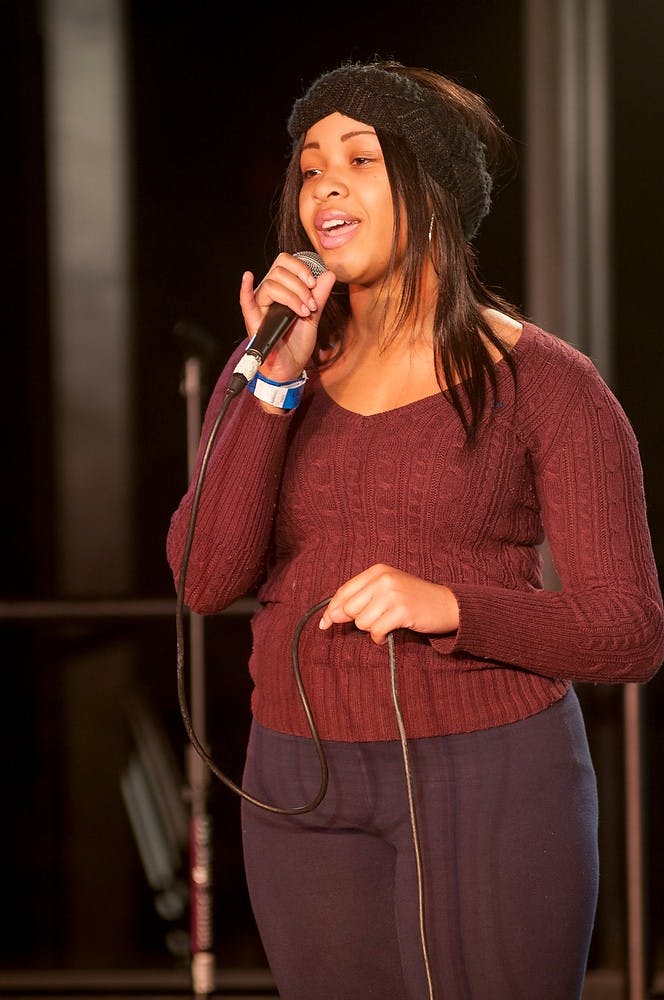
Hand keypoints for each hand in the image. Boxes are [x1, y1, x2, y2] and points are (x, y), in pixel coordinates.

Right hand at [239, 252, 336, 382]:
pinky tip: (248, 278)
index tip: (314, 284)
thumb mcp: (312, 317)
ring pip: (271, 285)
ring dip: (293, 296)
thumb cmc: (296, 343)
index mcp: (280, 290)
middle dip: (300, 285)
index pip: (285, 263)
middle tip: (311, 304)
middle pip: (279, 271)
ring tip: (304, 312)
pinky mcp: (254, 321)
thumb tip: (328, 274)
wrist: (291, 368)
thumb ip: (319, 296)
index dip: (301, 268)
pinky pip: (246, 302)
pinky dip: (245, 289)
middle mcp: (267, 295)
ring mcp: (259, 307)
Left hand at [319, 564, 459, 644]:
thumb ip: (361, 598)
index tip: (325, 624)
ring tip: (387, 625)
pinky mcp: (401, 611)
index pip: (344, 591)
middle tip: (375, 622)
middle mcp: (383, 579)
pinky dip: (380, 638)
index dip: (332, 609)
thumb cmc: (414, 599)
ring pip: (361, 622)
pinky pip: (376, 631)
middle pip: (349, 609)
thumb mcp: (387, 590)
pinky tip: (389, 634)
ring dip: (372, 630)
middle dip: (357, 621)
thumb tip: (330, 616)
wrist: (448, 604)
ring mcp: (393, 594)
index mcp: (377, 571)